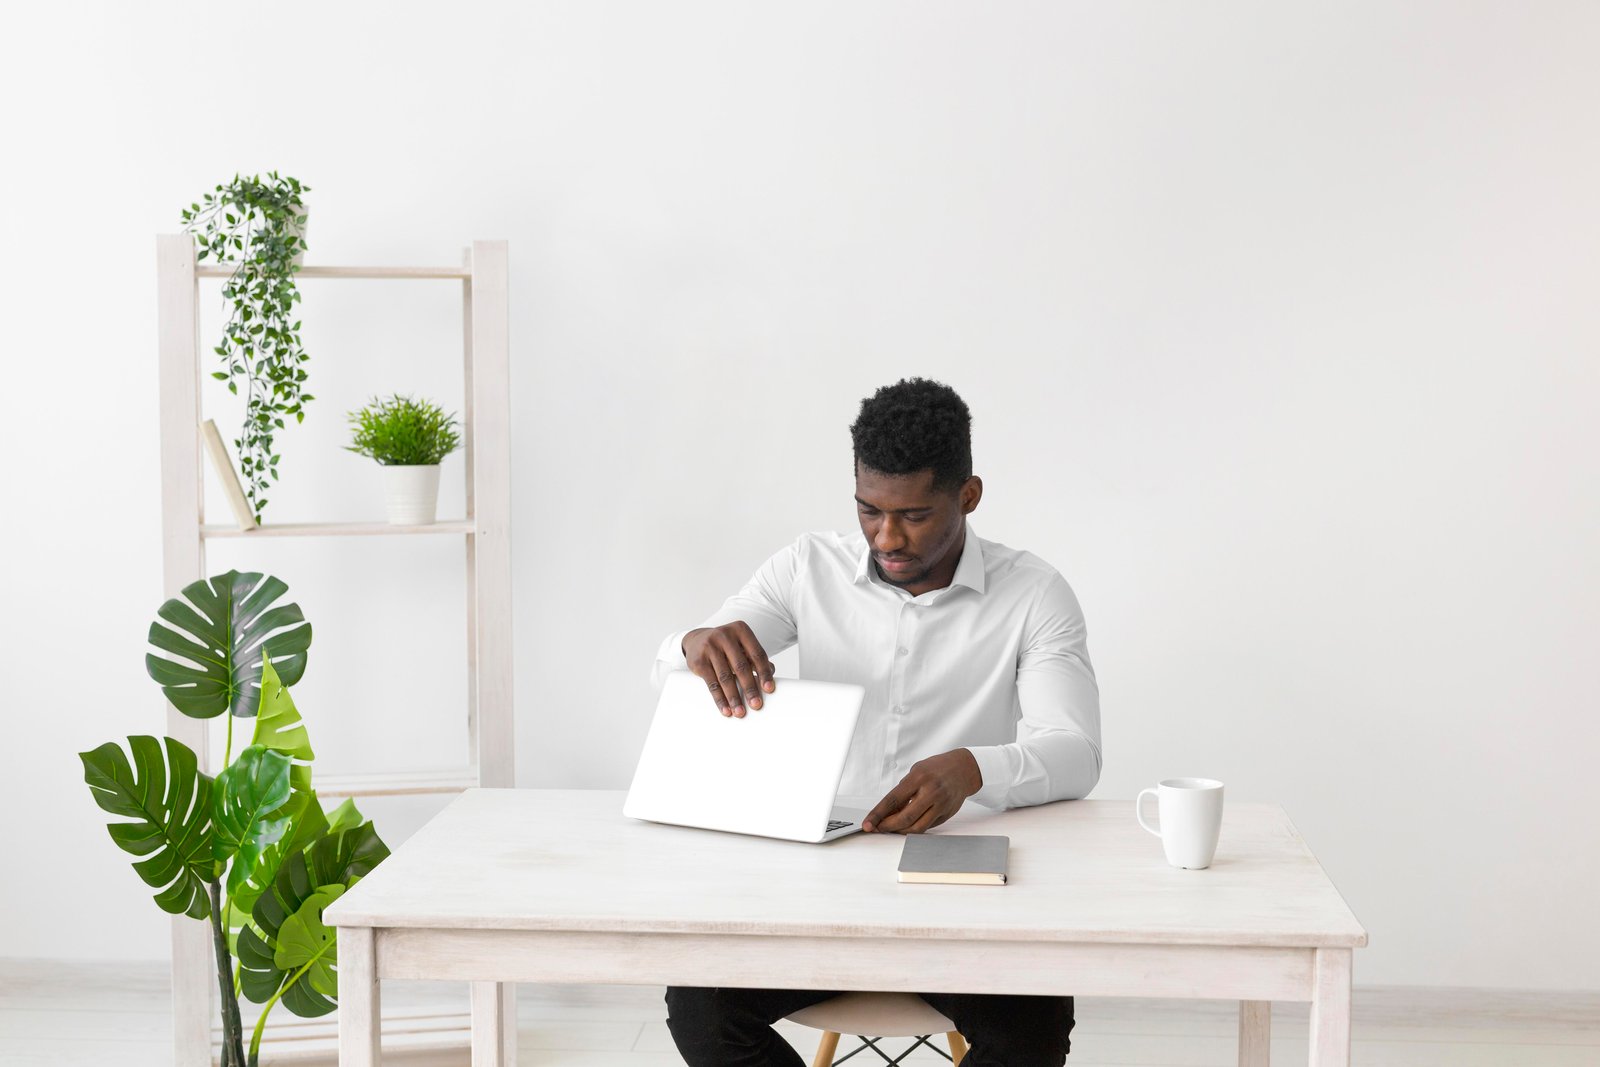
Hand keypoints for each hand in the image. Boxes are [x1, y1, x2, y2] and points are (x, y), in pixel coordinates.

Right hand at [681, 622, 775, 717]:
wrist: (696, 640)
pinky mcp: (698, 660)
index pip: (757, 654)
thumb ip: (755, 657)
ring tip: (740, 712)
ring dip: (734, 697)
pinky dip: (720, 699)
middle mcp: (725, 635)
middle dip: (750, 688)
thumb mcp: (741, 646)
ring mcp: (710, 647)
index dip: (764, 673)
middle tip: (756, 705)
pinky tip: (726, 709)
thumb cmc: (726, 646)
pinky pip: (712, 683)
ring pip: (725, 677)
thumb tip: (771, 672)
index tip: (769, 689)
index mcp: (740, 630)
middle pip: (741, 666)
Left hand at [862, 749, 982, 833]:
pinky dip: (913, 828)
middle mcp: (930, 792)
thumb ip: (903, 791)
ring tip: (890, 827)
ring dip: (900, 831)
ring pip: (916, 828)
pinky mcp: (946, 814)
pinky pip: (926, 827)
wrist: (964, 769)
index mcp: (919, 778)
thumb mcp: (916, 771)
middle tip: (877, 828)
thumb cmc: (937, 768)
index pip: (893, 800)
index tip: (868, 823)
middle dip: (887, 826)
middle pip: (905, 818)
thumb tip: (887, 812)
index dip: (878, 814)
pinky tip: (906, 825)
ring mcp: (940, 804)